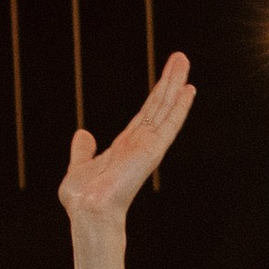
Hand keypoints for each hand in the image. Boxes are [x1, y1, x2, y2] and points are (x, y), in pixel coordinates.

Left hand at [58, 51, 194, 225]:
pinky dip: (180, 107)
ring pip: (165, 109)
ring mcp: (149, 146)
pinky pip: (169, 124)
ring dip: (175, 84)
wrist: (88, 211)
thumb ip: (83, 151)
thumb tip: (83, 134)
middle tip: (181, 57)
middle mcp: (141, 143)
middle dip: (169, 80)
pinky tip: (189, 89)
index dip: (157, 95)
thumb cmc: (83, 198)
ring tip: (183, 61)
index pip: (146, 114)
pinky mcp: (153, 150)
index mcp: (126, 146)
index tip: (169, 77)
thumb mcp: (79, 167)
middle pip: (158, 106)